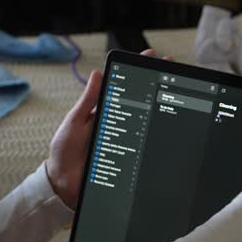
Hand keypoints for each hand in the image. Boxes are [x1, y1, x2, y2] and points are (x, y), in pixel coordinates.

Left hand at [47, 49, 170, 207]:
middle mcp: (118, 123)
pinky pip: (146, 145)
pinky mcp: (131, 157)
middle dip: (157, 82)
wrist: (64, 184)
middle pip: (141, 100)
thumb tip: (98, 74)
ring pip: (147, 120)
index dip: (137, 71)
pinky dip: (158, 135)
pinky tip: (170, 123)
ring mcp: (126, 140)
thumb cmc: (65, 151)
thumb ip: (87, 101)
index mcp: (104, 112)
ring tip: (176, 88)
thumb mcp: (75, 122)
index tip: (151, 57)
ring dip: (162, 106)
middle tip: (170, 66)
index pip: (124, 87)